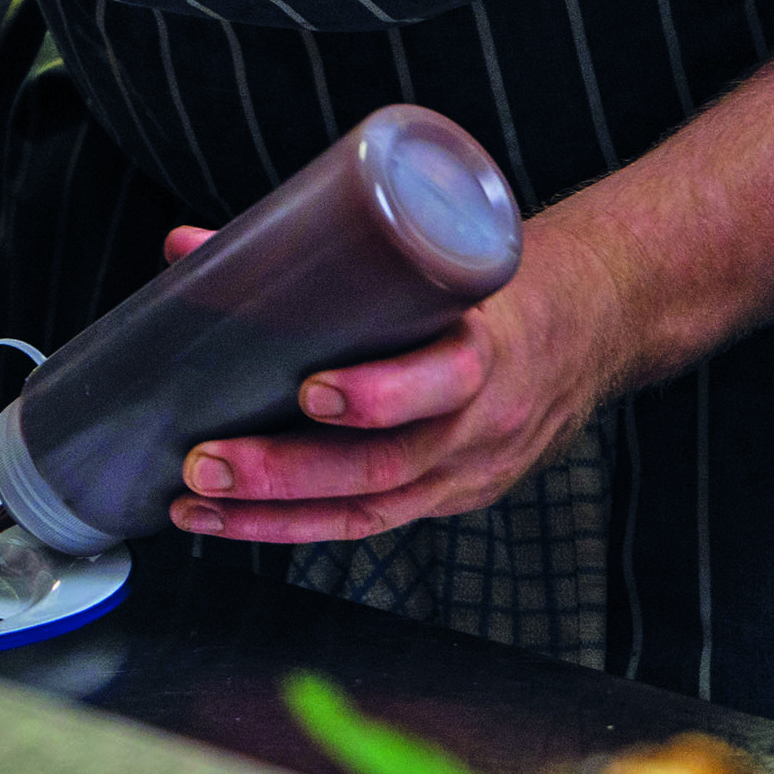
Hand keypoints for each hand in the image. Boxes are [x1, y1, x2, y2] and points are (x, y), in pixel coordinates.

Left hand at [162, 219, 617, 542]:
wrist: (588, 325)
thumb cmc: (486, 288)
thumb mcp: (423, 261)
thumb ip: (306, 257)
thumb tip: (184, 246)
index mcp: (489, 345)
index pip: (447, 379)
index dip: (382, 393)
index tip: (313, 389)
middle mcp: (481, 420)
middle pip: (386, 463)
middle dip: (287, 470)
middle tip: (207, 461)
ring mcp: (466, 471)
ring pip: (369, 508)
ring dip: (273, 514)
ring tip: (196, 503)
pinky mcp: (447, 497)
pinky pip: (368, 522)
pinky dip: (294, 527)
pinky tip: (230, 523)